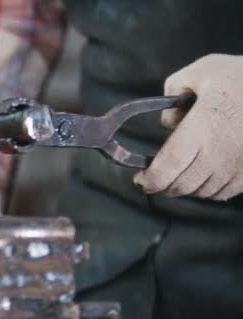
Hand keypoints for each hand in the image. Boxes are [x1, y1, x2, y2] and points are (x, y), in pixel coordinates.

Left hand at [134, 54, 242, 199]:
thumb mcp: (203, 70)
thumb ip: (174, 88)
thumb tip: (168, 120)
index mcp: (201, 131)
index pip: (167, 168)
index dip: (150, 180)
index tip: (140, 179)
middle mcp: (217, 156)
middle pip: (181, 185)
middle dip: (162, 186)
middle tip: (152, 180)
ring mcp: (237, 168)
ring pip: (201, 192)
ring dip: (184, 189)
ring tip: (176, 177)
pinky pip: (223, 193)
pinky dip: (207, 190)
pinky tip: (202, 178)